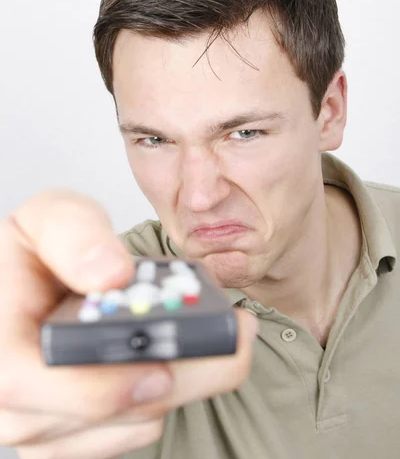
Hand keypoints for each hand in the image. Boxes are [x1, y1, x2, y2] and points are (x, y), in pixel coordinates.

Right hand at [0, 190, 257, 458]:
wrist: (33, 283)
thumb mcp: (48, 219)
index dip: (99, 387)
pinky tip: (185, 356)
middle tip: (235, 338)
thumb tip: (110, 275)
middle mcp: (13, 400)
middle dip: (180, 378)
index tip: (161, 366)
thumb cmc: (35, 254)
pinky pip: (137, 431)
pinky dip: (170, 393)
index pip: (30, 384)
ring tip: (218, 336)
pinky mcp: (79, 435)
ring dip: (186, 383)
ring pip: (131, 426)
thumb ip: (74, 234)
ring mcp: (46, 426)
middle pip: (101, 416)